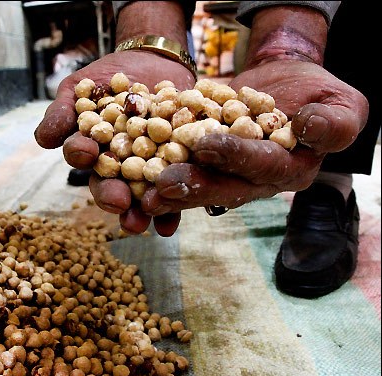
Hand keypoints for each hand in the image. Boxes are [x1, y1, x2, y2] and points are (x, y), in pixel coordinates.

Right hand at [34, 50, 194, 235]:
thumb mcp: (84, 85)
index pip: (80, 153)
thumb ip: (64, 110)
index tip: (85, 152)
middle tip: (117, 202)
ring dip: (139, 212)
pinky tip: (169, 225)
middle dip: (110, 195)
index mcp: (90, 146)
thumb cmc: (112, 74)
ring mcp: (145, 168)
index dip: (81, 154)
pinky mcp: (174, 168)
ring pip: (139, 194)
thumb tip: (42, 139)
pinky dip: (172, 208)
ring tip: (141, 223)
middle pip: (108, 184)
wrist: (157, 60)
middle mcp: (115, 164)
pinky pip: (173, 189)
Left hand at [147, 60, 368, 218]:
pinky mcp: (203, 163)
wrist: (280, 83)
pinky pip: (180, 170)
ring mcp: (226, 175)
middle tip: (162, 185)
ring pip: (197, 185)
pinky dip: (156, 173)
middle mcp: (254, 180)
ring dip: (168, 192)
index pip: (262, 166)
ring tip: (142, 194)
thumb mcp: (340, 104)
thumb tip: (310, 127)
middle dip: (193, 185)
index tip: (207, 145)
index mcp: (289, 170)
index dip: (236, 157)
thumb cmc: (315, 93)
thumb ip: (334, 123)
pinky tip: (133, 178)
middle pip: (223, 186)